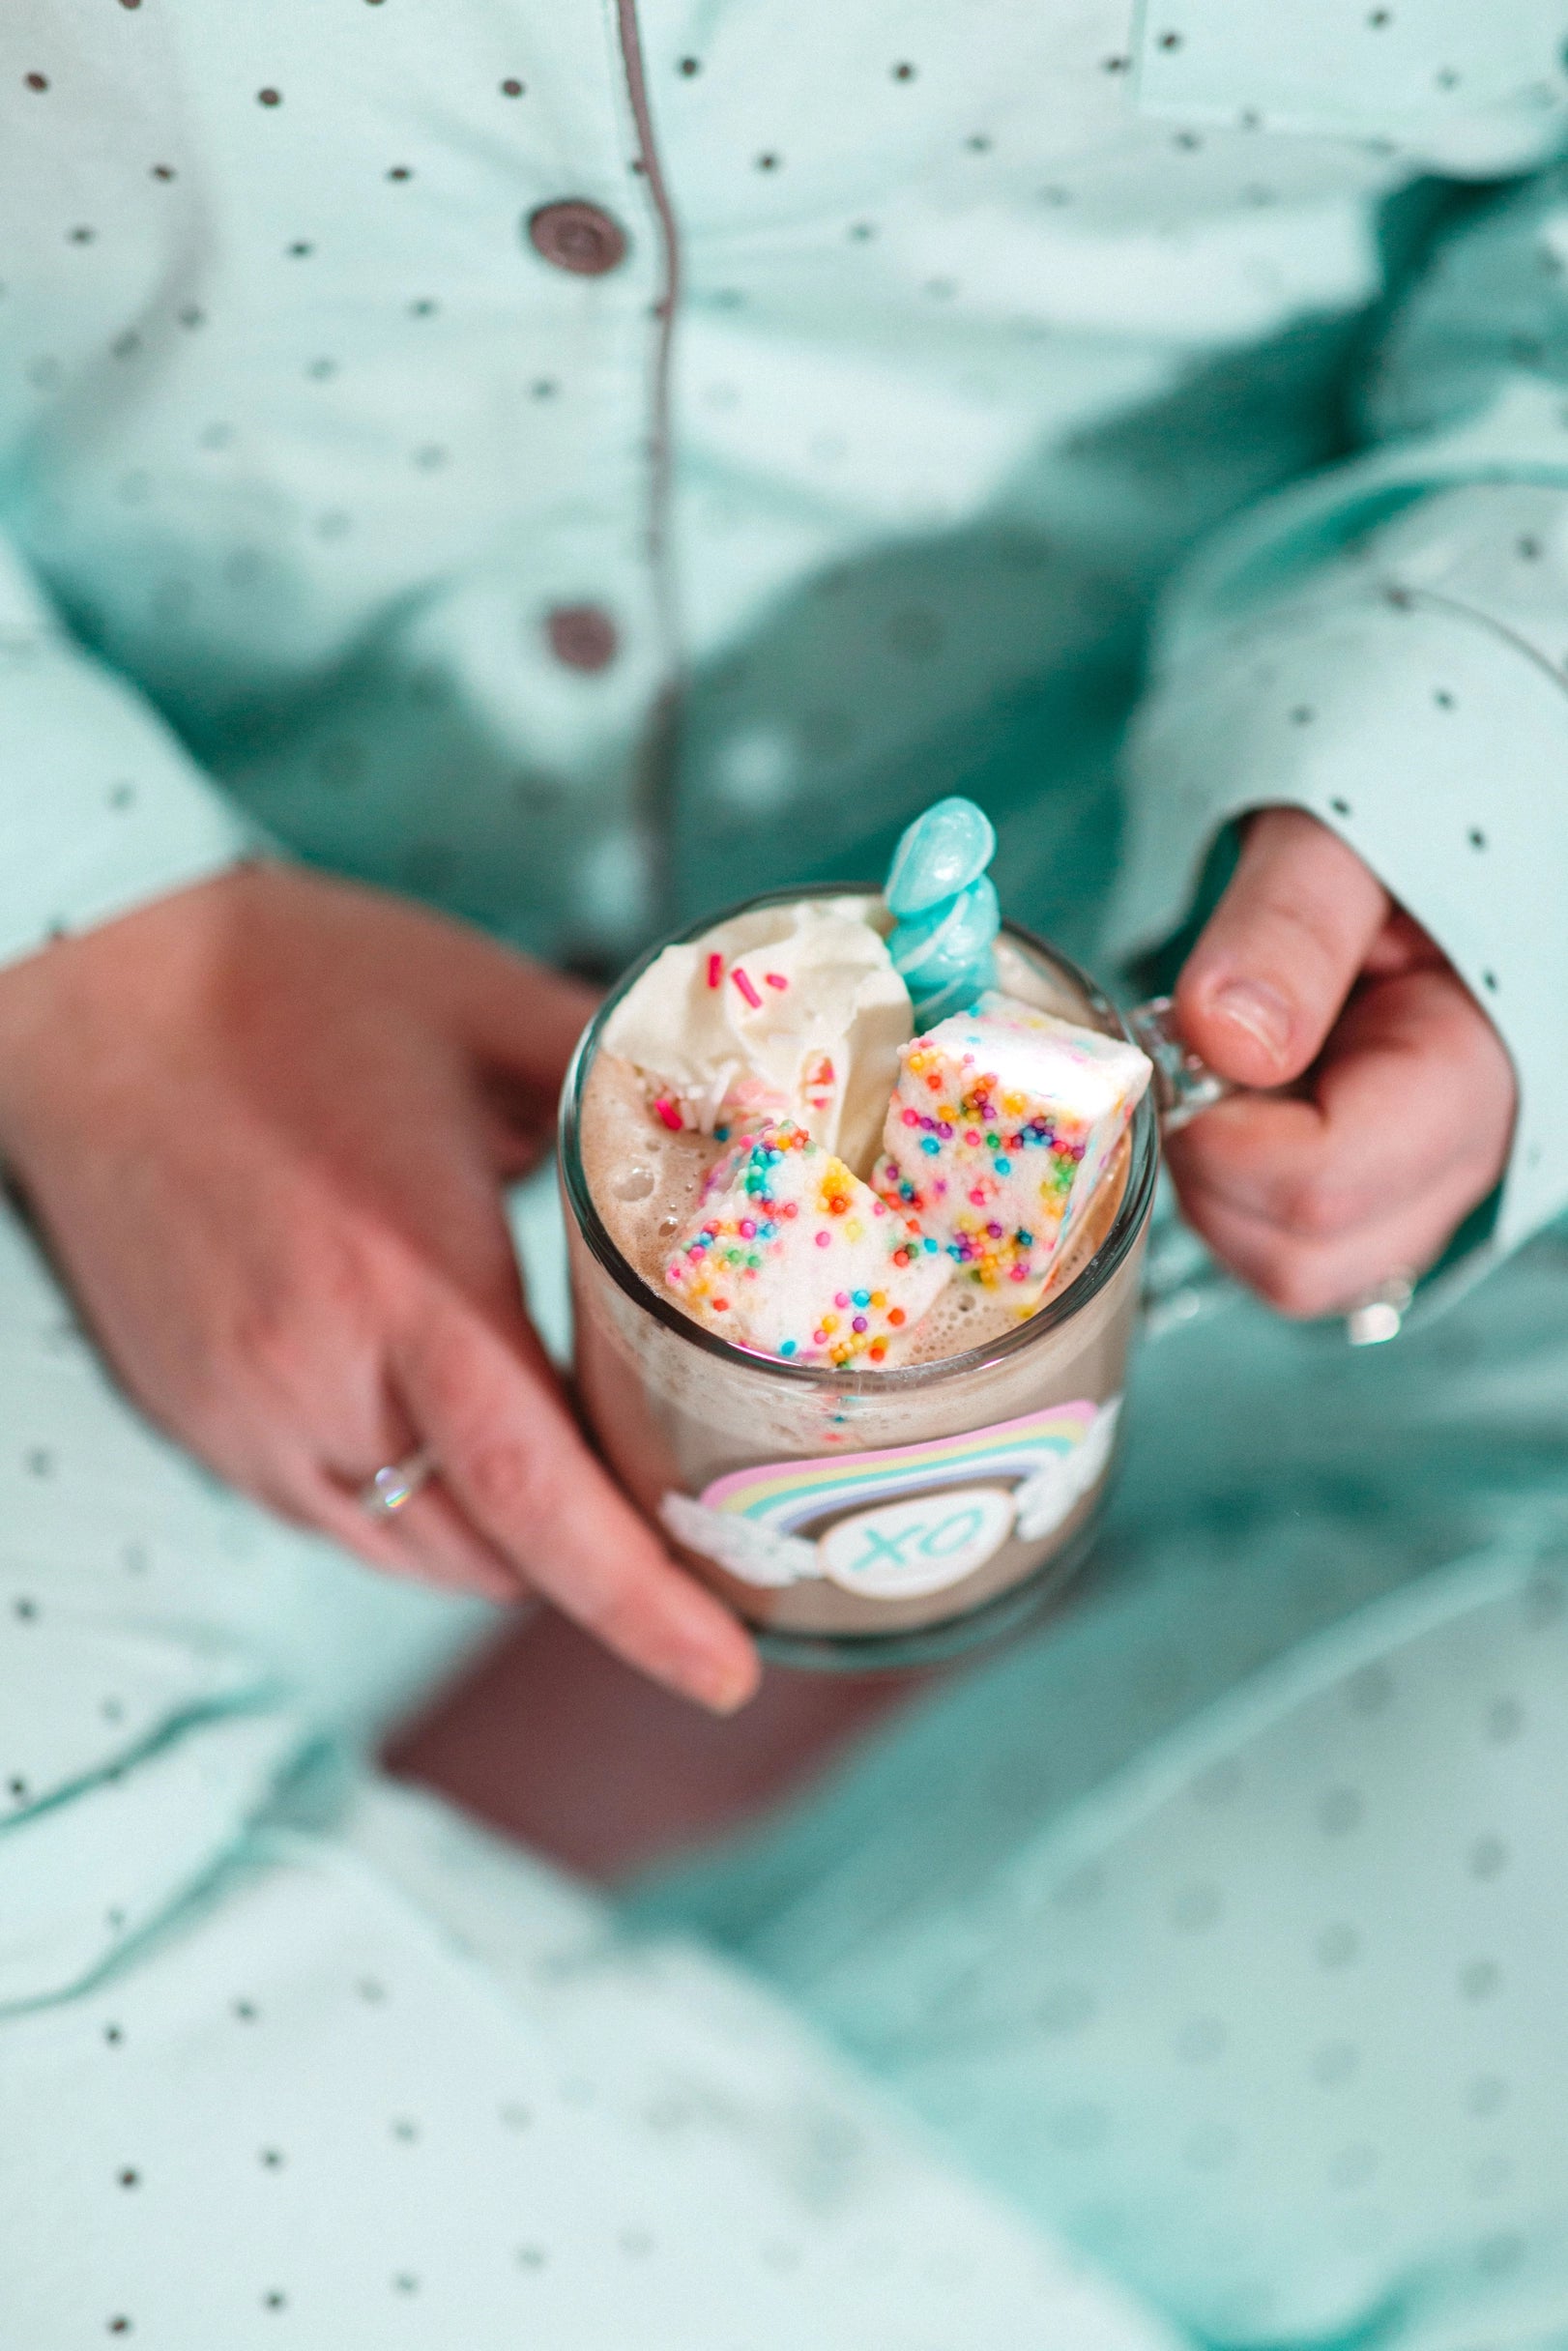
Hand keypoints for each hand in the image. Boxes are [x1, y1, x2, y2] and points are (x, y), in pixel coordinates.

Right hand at [0, 863, 758, 1712]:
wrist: (79, 993)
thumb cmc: (279, 982)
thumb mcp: (480, 1000)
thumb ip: (618, 1075)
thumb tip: (735, 1117)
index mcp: (408, 1279)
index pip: (541, 1500)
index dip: (643, 1605)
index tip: (729, 1672)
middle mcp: (321, 1375)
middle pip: (491, 1555)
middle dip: (601, 1573)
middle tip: (695, 1542)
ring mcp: (247, 1411)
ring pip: (411, 1554)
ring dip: (510, 1550)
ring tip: (586, 1492)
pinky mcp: (201, 1417)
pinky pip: (334, 1518)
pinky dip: (418, 1514)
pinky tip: (462, 1449)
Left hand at [1166, 807, 1515, 1316]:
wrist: (1419, 839)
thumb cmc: (1395, 829)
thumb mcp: (1339, 840)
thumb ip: (1289, 923)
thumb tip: (1223, 1035)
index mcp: (1471, 1073)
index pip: (1321, 1182)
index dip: (1218, 1132)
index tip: (1187, 1045)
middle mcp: (1460, 1159)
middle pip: (1299, 1258)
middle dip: (1211, 1168)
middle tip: (1203, 1058)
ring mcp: (1419, 1190)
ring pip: (1283, 1269)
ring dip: (1216, 1183)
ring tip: (1228, 1069)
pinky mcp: (1375, 1196)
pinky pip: (1281, 1247)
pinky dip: (1231, 1188)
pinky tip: (1241, 1101)